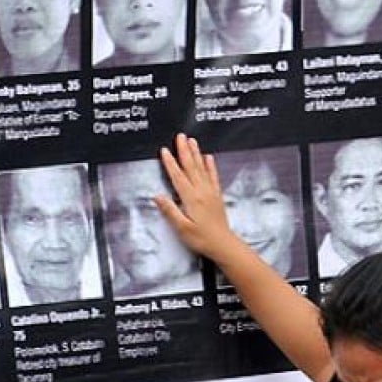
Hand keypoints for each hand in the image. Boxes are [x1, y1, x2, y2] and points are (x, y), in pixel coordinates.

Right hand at [155, 133, 241, 261]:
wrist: (223, 244)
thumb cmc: (202, 238)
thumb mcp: (182, 228)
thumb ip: (170, 211)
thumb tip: (158, 196)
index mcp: (191, 198)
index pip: (178, 176)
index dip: (170, 162)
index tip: (165, 150)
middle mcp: (201, 191)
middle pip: (191, 166)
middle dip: (184, 150)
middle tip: (180, 136)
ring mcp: (210, 192)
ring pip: (201, 168)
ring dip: (196, 153)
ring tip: (192, 141)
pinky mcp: (217, 195)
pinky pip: (213, 176)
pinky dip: (210, 165)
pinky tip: (208, 157)